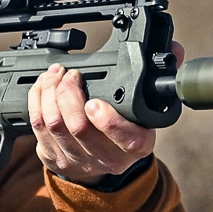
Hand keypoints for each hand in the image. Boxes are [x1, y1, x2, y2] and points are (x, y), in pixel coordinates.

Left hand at [28, 39, 184, 185]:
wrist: (104, 161)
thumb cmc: (126, 127)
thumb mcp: (148, 107)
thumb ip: (161, 75)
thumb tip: (175, 50)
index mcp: (137, 145)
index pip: (127, 140)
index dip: (109, 122)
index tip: (95, 102)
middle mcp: (108, 157)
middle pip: (80, 128)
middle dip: (69, 94)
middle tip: (71, 75)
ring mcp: (79, 160)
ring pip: (55, 125)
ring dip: (50, 93)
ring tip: (56, 74)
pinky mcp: (55, 158)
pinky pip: (38, 127)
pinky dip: (37, 100)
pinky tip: (43, 86)